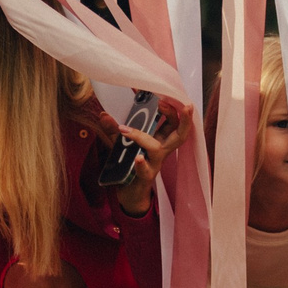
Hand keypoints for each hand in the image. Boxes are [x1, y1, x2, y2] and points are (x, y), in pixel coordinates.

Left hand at [111, 96, 192, 216]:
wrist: (130, 193)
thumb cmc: (131, 166)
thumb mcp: (122, 145)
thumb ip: (114, 130)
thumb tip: (103, 114)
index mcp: (159, 140)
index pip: (172, 122)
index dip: (171, 108)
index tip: (161, 94)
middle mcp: (161, 151)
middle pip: (179, 135)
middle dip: (183, 120)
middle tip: (184, 105)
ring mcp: (154, 164)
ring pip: (158, 149)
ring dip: (144, 137)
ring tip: (128, 130)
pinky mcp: (145, 178)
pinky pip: (145, 170)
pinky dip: (141, 164)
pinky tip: (137, 159)